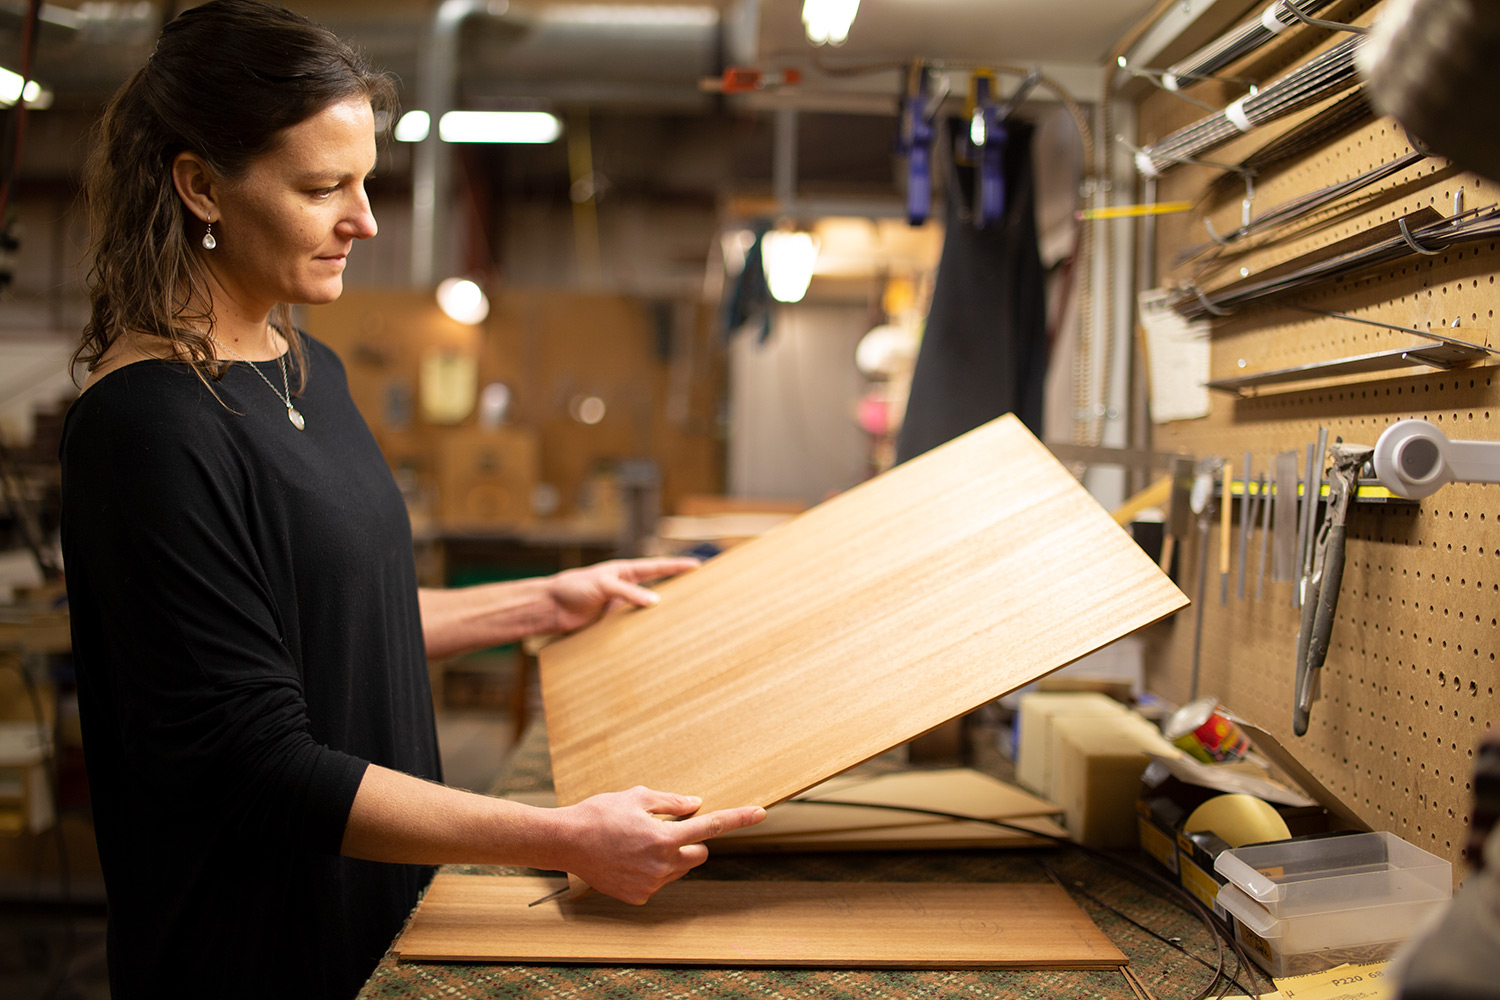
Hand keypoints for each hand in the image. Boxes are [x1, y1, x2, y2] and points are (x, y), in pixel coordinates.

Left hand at [547, 557, 699, 633]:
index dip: (677, 566)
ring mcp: (619, 608)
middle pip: (656, 590)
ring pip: (645, 613)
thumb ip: (628, 592)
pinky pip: (631, 630)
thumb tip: (655, 601)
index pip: (657, 568)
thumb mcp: (603, 585)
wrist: (550, 607)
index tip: (697, 566)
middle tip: (698, 594)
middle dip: (675, 592)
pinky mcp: (612, 626)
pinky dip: (642, 635)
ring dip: (659, 618)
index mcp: (625, 572)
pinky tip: (654, 641)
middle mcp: (625, 590)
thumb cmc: (573, 587)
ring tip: (683, 622)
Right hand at [548, 786, 764, 904]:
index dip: (738, 819)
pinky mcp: (638, 897)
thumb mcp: (637, 797)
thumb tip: (695, 805)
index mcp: (664, 837)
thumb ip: (670, 802)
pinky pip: (658, 882)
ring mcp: (650, 885)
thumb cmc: (599, 814)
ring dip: (671, 857)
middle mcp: (662, 864)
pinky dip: (651, 871)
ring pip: (679, 869)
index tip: (760, 813)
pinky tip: (627, 860)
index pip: (710, 827)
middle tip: (664, 831)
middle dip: (690, 842)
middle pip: (698, 854)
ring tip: (638, 844)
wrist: (564, 842)